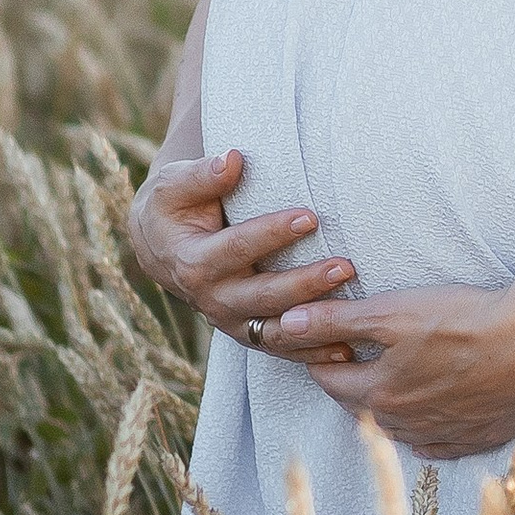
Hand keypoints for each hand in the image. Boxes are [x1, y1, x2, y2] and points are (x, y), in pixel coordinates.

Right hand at [127, 149, 359, 344]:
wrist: (161, 246)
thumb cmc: (174, 206)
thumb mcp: (175, 185)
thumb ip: (203, 174)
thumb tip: (232, 160)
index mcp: (194, 262)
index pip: (237, 248)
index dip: (272, 233)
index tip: (309, 216)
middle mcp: (212, 299)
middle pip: (263, 296)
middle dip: (305, 283)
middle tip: (344, 266)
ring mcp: (231, 321)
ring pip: (276, 331)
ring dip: (315, 323)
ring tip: (353, 308)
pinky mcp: (248, 333)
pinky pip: (282, 350)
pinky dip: (312, 354)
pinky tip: (346, 351)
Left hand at [266, 273, 514, 460]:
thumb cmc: (462, 320)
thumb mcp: (391, 312)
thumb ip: (336, 320)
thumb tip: (284, 325)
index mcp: (379, 394)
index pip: (331, 380)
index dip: (323, 356)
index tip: (325, 339)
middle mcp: (404, 425)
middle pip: (361, 406)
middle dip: (351, 381)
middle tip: (355, 354)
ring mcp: (442, 436)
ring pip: (397, 426)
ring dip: (387, 405)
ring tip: (393, 377)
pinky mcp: (476, 438)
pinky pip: (437, 442)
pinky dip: (425, 427)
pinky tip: (431, 409)